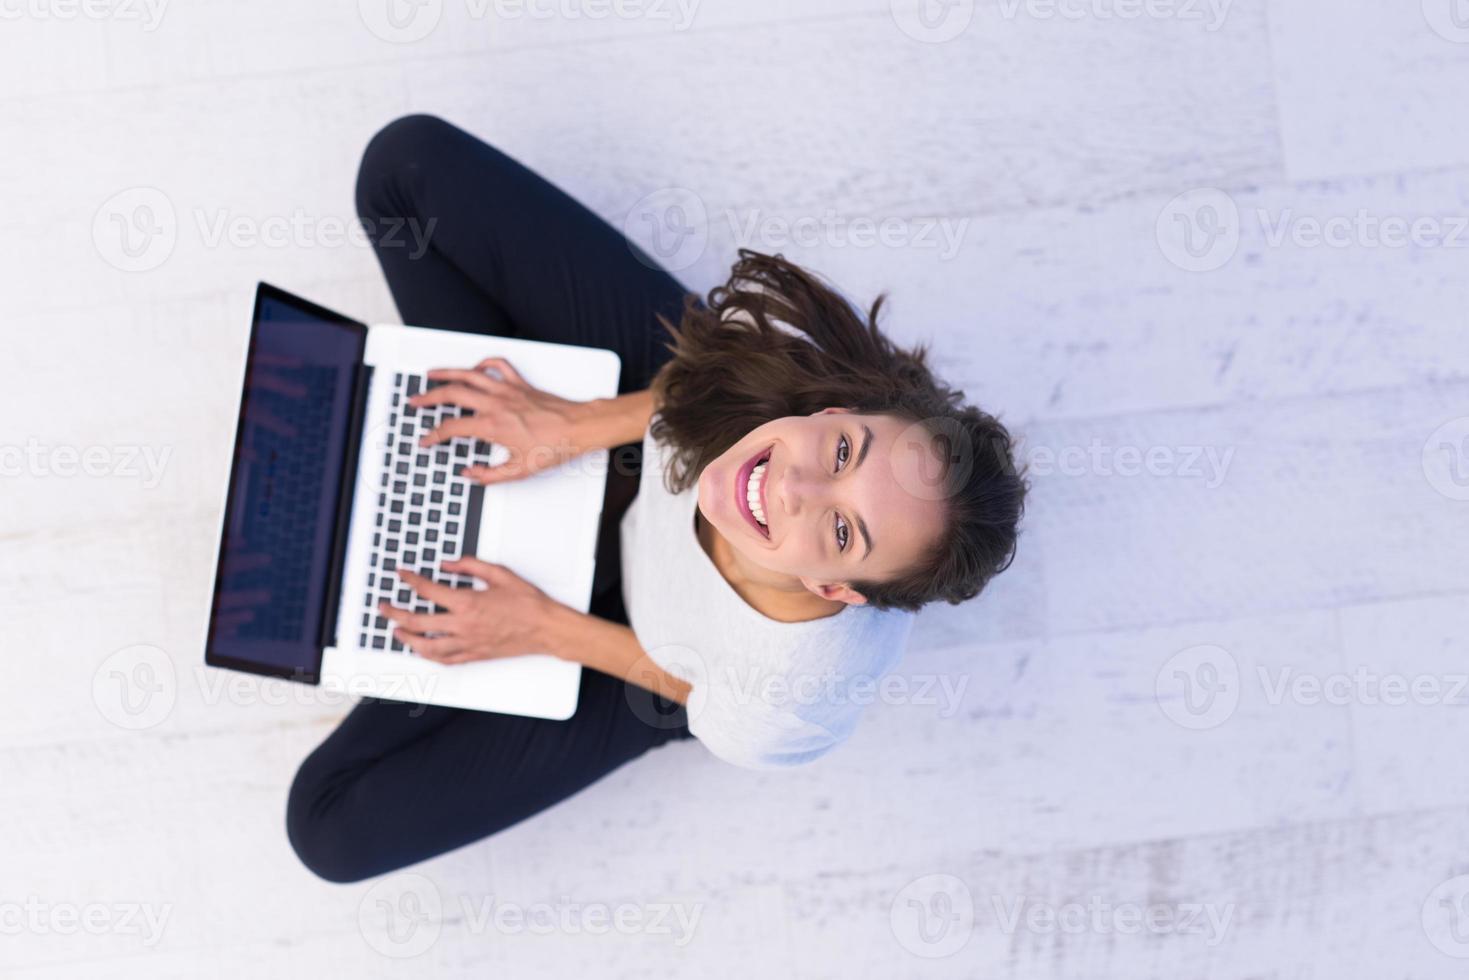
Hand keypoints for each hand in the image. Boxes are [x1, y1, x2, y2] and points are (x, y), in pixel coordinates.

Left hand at [377, 558, 555, 664]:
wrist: (546, 628)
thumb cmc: (528, 603)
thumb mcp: (500, 574)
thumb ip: (470, 566)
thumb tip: (447, 564)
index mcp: (468, 603)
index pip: (428, 591)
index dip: (410, 580)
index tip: (402, 574)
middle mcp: (463, 626)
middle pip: (417, 621)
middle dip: (395, 613)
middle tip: (384, 607)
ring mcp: (467, 643)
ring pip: (426, 646)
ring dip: (406, 639)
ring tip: (396, 631)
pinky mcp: (474, 655)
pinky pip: (445, 659)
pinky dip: (428, 656)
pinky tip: (422, 650)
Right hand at [409, 357, 596, 484]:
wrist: (579, 428)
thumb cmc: (556, 446)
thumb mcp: (520, 471)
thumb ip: (489, 475)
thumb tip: (469, 473)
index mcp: (492, 426)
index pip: (451, 428)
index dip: (433, 435)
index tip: (425, 440)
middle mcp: (496, 404)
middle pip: (452, 394)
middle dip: (428, 397)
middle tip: (415, 401)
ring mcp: (507, 390)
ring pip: (469, 374)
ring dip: (446, 373)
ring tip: (431, 375)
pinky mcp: (520, 384)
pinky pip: (498, 365)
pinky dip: (483, 363)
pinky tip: (475, 368)